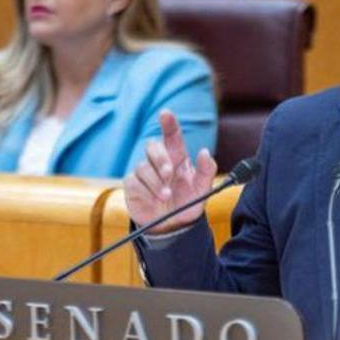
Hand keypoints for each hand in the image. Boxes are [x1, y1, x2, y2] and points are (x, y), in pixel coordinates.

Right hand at [124, 109, 217, 231]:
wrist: (173, 225)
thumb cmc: (188, 202)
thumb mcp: (202, 190)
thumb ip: (206, 171)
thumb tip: (205, 152)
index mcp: (177, 157)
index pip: (171, 136)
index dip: (168, 123)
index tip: (165, 113)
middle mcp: (159, 161)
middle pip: (152, 146)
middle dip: (160, 158)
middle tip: (169, 173)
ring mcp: (144, 172)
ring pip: (143, 166)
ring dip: (156, 182)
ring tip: (166, 196)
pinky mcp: (133, 185)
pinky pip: (134, 181)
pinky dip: (146, 191)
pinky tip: (155, 200)